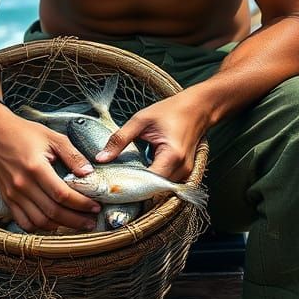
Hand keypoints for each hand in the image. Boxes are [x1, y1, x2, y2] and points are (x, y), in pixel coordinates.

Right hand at [0, 104, 102, 231]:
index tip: (95, 206)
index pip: (62, 194)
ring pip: (39, 222)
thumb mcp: (52, 137)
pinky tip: (53, 224)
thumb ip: (72, 155)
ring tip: (76, 225)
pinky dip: (39, 228)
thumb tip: (89, 173)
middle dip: (76, 220)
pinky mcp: (7, 199)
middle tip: (91, 222)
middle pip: (53, 212)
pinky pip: (23, 222)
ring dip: (60, 227)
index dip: (81, 204)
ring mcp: (12, 194)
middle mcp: (22, 184)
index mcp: (36, 167)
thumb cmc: (24, 133)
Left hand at [94, 91, 208, 181]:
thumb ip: (120, 139)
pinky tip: (138, 176)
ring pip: (161, 191)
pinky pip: (166, 185)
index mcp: (172, 155)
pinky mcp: (186, 173)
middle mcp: (182, 169)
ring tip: (123, 182)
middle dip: (134, 190)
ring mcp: (186, 173)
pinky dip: (152, 183)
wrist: (198, 107)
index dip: (129, 187)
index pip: (148, 184)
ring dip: (143, 188)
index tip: (110, 187)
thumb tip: (100, 158)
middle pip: (154, 191)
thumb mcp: (141, 120)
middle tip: (112, 186)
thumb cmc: (171, 110)